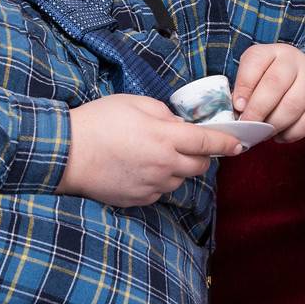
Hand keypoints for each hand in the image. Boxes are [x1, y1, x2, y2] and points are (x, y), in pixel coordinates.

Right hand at [58, 94, 243, 207]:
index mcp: (166, 138)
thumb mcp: (136, 104)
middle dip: (200, 155)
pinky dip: (158, 180)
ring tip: (153, 154)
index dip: (227, 144)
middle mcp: (164, 165)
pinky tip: (138, 168)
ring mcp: (151, 185)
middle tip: (184, 144)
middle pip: (199, 166)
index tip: (239, 144)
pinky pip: (159, 191)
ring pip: (179, 179)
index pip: (208, 143)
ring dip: (177, 168)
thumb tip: (180, 127)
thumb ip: (166, 115)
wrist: (65, 153)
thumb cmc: (99, 121)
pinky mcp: (138, 200)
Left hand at [232, 43, 304, 142]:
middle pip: (274, 84)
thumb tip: (234, 112)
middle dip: (257, 110)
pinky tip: (281, 134)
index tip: (237, 106)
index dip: (244, 85)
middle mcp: (295, 60)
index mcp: (273, 52)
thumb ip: (245, 92)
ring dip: (274, 125)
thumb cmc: (277, 85)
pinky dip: (290, 134)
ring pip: (292, 106)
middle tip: (248, 126)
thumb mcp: (259, 79)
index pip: (255, 61)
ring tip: (264, 132)